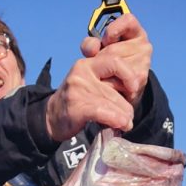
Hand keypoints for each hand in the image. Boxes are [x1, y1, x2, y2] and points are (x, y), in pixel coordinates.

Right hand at [45, 14, 150, 142]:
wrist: (51, 118)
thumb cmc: (75, 103)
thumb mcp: (90, 84)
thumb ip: (107, 82)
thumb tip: (133, 92)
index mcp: (88, 62)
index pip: (115, 61)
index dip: (129, 75)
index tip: (134, 89)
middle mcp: (82, 71)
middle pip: (115, 86)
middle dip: (126, 104)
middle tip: (130, 116)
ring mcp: (78, 88)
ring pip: (111, 100)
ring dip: (123, 115)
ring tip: (127, 123)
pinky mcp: (76, 106)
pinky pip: (102, 111)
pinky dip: (115, 118)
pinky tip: (121, 124)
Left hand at [81, 14, 151, 108]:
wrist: (123, 89)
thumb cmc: (109, 64)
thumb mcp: (98, 50)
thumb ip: (90, 45)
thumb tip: (92, 48)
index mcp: (134, 32)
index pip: (128, 21)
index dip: (113, 30)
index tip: (106, 40)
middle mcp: (143, 45)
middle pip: (113, 50)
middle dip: (101, 60)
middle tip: (102, 66)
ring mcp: (144, 62)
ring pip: (115, 67)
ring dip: (104, 74)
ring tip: (107, 77)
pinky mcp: (141, 79)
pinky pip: (118, 81)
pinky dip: (110, 85)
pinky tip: (111, 86)